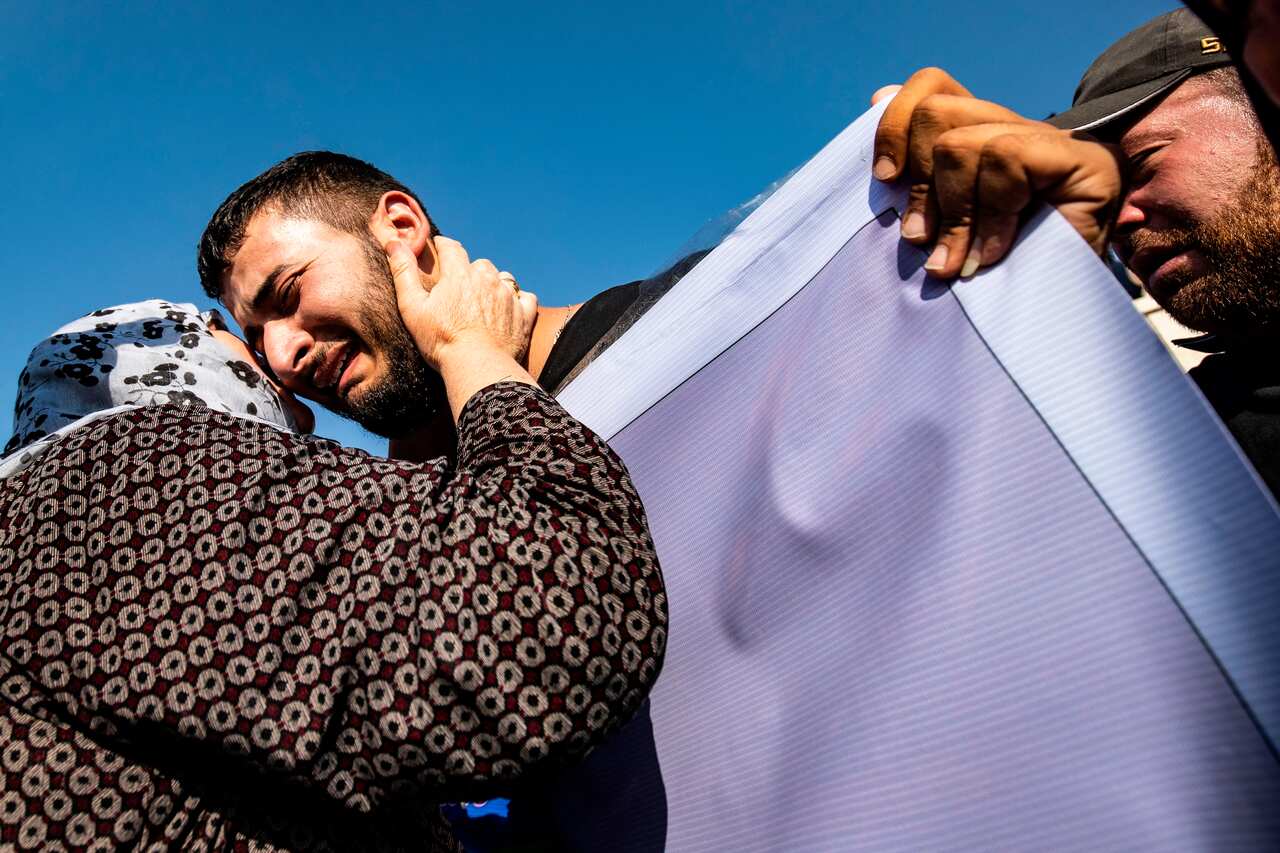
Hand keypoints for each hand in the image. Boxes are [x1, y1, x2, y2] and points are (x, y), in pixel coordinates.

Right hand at [387, 236, 537, 371]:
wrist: (477, 366)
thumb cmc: (441, 340)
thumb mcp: (413, 307)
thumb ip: (403, 272)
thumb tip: (393, 243)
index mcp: (459, 274)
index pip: (451, 247)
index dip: (444, 246)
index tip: (440, 247)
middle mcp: (487, 279)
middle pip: (479, 264)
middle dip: (470, 270)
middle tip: (461, 285)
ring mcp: (508, 296)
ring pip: (503, 278)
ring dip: (494, 283)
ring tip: (485, 297)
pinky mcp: (524, 315)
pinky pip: (526, 298)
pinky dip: (519, 300)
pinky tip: (510, 308)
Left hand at [872, 67, 1124, 277]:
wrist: (1062, 314)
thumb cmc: (989, 274)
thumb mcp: (938, 223)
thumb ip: (914, 171)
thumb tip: (877, 96)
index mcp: (979, 137)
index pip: (931, 87)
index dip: (896, 125)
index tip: (885, 178)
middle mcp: (1014, 128)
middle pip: (936, 112)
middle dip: (919, 184)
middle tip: (920, 238)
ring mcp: (1052, 140)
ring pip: (962, 144)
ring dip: (954, 213)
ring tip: (958, 261)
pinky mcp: (1082, 158)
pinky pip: (1005, 159)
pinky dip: (991, 215)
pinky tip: (993, 253)